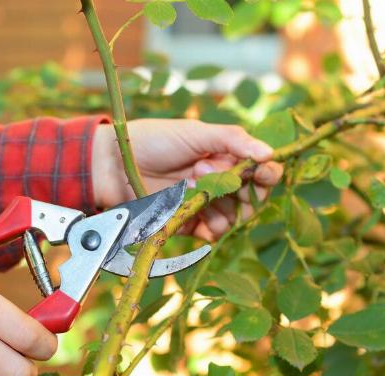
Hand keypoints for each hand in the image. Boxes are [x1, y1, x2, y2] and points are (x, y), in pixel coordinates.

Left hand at [91, 119, 283, 238]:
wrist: (115, 164)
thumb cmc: (154, 140)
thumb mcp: (196, 132)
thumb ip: (233, 140)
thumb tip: (270, 153)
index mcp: (225, 157)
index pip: (260, 171)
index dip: (267, 174)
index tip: (265, 172)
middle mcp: (219, 182)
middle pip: (251, 198)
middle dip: (241, 189)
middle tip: (208, 171)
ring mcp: (204, 205)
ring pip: (234, 217)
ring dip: (220, 203)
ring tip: (192, 183)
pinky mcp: (188, 223)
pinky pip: (212, 233)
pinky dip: (211, 226)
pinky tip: (195, 210)